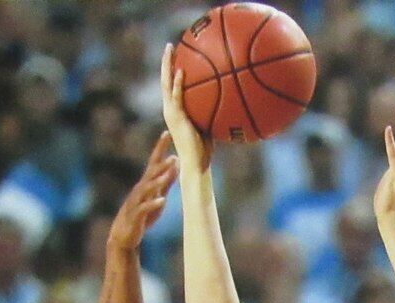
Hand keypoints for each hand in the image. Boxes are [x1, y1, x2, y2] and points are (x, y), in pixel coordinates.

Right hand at [107, 132, 178, 250]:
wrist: (124, 235)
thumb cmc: (143, 215)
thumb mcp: (158, 196)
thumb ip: (166, 181)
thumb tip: (176, 163)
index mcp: (146, 184)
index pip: (153, 162)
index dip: (159, 148)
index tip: (167, 133)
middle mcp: (140, 189)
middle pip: (151, 173)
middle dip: (161, 163)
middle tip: (173, 154)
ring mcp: (137, 201)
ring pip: (148, 188)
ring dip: (158, 180)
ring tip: (168, 173)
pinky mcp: (136, 215)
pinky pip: (145, 208)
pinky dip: (153, 203)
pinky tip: (162, 200)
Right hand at [161, 43, 212, 173]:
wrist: (195, 164)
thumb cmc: (204, 150)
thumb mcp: (209, 126)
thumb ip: (212, 113)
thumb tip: (229, 102)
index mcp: (175, 111)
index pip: (172, 86)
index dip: (172, 70)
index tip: (177, 55)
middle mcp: (170, 109)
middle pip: (165, 80)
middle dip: (166, 62)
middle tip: (169, 45)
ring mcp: (171, 113)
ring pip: (166, 83)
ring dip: (167, 65)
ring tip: (170, 48)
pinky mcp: (176, 118)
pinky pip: (176, 96)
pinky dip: (178, 83)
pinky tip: (181, 71)